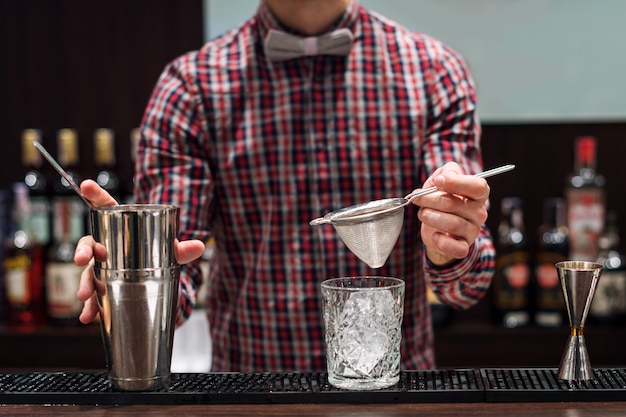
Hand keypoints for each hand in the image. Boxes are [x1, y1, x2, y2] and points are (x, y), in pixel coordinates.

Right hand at [74, 180, 205, 323]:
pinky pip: (93, 297)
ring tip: (85, 296)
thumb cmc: (158, 255)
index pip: (106, 207)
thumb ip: (182, 249)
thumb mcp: (171, 251)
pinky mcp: (103, 287)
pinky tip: (88, 317)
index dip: (95, 195)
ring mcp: (102, 267)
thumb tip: (201, 246)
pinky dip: (89, 309)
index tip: (84, 184)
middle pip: (89, 243)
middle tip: (83, 259)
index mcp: (121, 227)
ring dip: (84, 283)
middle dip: (84, 251)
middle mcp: (107, 245)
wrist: (157, 280)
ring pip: (88, 273)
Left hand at [410, 162, 489, 265]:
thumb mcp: (442, 179)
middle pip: (454, 204)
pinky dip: (442, 242)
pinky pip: (457, 248)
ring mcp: (473, 230)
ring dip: (430, 217)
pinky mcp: (464, 247)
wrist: (435, 226)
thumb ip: (446, 172)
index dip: (456, 182)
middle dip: (430, 200)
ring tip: (422, 213)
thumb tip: (443, 178)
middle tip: (418, 199)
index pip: (478, 186)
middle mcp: (479, 212)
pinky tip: (434, 235)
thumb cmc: (441, 199)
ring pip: (452, 224)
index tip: (437, 181)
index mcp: (477, 194)